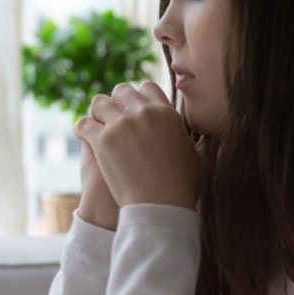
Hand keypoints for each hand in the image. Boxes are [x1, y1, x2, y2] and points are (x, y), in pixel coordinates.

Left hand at [73, 82, 209, 213]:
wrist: (160, 206)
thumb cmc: (182, 188)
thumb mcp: (200, 161)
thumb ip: (203, 144)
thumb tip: (210, 137)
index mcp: (167, 113)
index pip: (147, 87)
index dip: (138, 97)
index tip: (133, 109)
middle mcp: (144, 113)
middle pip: (122, 91)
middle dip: (116, 102)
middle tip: (112, 117)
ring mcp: (122, 124)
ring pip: (100, 103)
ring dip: (98, 113)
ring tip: (97, 126)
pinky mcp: (103, 140)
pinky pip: (84, 124)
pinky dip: (82, 129)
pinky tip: (84, 137)